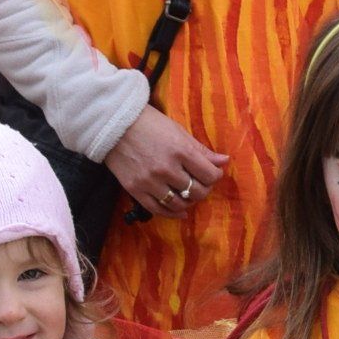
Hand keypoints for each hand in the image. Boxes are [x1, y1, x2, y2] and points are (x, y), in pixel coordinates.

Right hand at [106, 106, 226, 217]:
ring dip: (189, 202)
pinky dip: (172, 213)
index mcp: (180, 151)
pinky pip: (158, 210)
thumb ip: (201, 150)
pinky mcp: (135, 190)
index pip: (209, 175)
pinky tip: (179, 212)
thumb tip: (224, 161)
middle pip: (196, 192)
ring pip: (179, 204)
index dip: (215, 176)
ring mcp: (150, 182)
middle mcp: (167, 169)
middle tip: (200, 184)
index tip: (212, 173)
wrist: (114, 125)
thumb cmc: (150, 124)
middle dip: (203, 189)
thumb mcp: (179, 132)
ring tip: (188, 195)